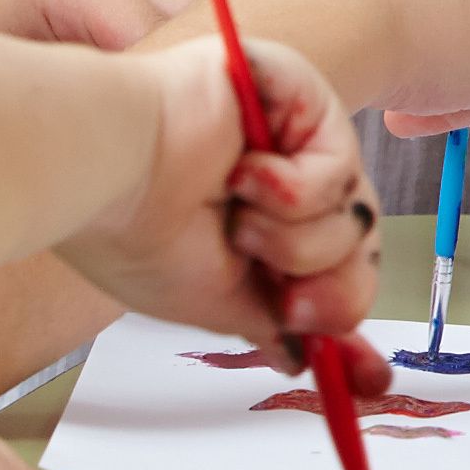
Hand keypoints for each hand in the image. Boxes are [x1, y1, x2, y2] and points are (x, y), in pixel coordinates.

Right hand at [60, 35, 383, 347]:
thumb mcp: (212, 301)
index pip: (328, 270)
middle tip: (289, 299)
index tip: (365, 378)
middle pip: (356, 246)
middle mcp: (277, 177)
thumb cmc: (129, 229)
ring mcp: (288, 134)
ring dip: (297, 240)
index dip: (346, 316)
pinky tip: (244, 178)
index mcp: (251, 223)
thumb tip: (301, 358)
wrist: (104, 172)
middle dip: (330, 291)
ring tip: (240, 223)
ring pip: (355, 212)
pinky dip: (297, 191)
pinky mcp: (296, 91)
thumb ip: (270, 322)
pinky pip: (342, 163)